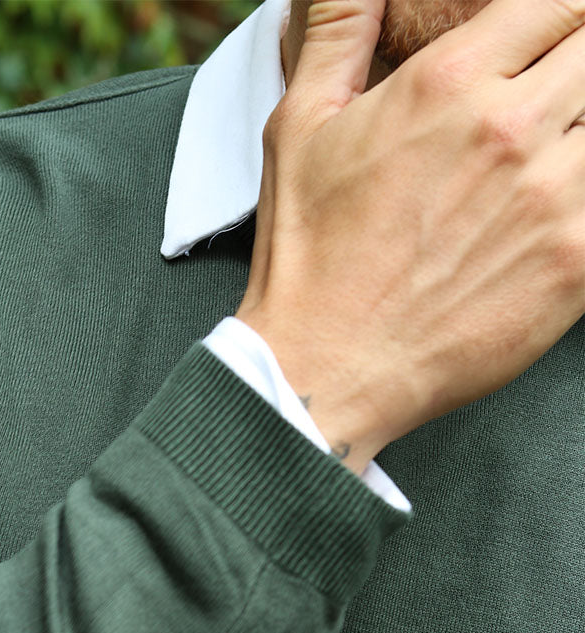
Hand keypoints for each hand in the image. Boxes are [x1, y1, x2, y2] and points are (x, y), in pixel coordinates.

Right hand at [236, 0, 584, 474]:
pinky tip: (557, 208)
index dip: (559, 16)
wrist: (326, 371)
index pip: (558, 1)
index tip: (548, 40)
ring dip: (584, 131)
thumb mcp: (300, 126)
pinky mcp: (576, 265)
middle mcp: (512, 130)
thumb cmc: (309, 257)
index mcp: (450, 83)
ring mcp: (554, 200)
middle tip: (553, 100)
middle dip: (577, 65)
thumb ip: (338, 29)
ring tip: (554, 155)